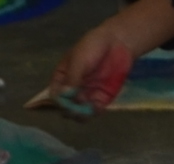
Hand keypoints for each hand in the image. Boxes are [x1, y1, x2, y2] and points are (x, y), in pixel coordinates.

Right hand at [32, 0, 173, 109]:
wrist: (120, 41)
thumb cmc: (96, 44)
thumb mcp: (81, 57)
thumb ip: (72, 77)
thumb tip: (64, 97)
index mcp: (61, 75)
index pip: (52, 94)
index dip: (55, 102)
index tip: (64, 102)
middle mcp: (72, 87)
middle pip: (65, 106)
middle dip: (70, 109)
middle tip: (79, 107)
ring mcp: (87, 94)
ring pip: (79, 112)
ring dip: (83, 113)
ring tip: (90, 106)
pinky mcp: (102, 98)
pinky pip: (95, 110)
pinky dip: (96, 111)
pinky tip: (99, 106)